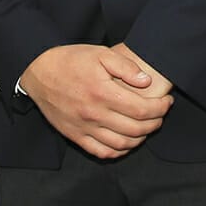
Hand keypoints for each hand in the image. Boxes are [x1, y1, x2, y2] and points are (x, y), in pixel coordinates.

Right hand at [19, 44, 172, 158]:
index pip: (142, 110)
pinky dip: (119, 151)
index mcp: (102, 92)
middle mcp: (94, 114)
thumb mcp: (99, 54)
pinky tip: (127, 141)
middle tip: (160, 113)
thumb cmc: (71, 60)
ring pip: (122, 144)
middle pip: (136, 129)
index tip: (167, 102)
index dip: (160, 108)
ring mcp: (84, 128)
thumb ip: (125, 66)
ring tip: (147, 126)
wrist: (38, 72)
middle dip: (155, 123)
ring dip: (141, 138)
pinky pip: (102, 152)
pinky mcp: (75, 136)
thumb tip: (146, 81)